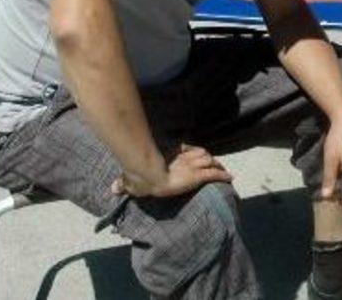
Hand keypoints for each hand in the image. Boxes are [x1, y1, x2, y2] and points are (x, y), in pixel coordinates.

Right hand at [112, 144, 232, 197]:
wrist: (149, 177)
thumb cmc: (140, 178)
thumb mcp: (130, 181)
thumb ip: (123, 184)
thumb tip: (111, 189)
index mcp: (170, 157)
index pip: (186, 151)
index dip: (193, 154)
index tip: (197, 157)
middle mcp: (184, 159)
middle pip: (202, 154)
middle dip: (208, 159)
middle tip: (215, 163)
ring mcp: (192, 166)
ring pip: (210, 161)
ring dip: (216, 165)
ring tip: (223, 170)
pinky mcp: (198, 176)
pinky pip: (214, 174)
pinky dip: (223, 176)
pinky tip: (231, 179)